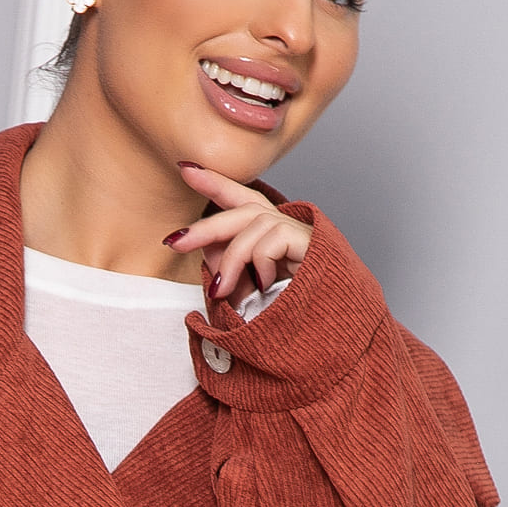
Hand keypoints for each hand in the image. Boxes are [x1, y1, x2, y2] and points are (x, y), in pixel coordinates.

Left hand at [165, 161, 312, 305]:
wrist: (333, 337)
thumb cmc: (293, 319)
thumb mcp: (249, 293)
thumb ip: (230, 271)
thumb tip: (210, 254)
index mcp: (273, 238)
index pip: (243, 202)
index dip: (216, 184)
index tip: (185, 169)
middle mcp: (289, 230)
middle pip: (244, 209)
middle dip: (206, 225)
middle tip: (174, 242)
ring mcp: (303, 236)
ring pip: (255, 223)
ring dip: (231, 258)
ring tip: (223, 291)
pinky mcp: (313, 244)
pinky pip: (272, 239)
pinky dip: (259, 262)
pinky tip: (265, 285)